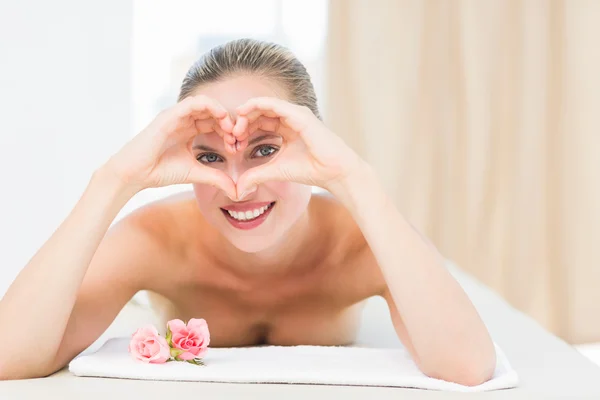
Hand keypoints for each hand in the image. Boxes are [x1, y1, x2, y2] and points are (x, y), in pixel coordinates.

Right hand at [104, 95, 237, 197]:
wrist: (135, 174)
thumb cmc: (160, 172)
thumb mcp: (196, 173)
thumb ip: (216, 178)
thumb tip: (237, 190)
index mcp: (189, 130)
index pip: (215, 123)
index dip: (230, 132)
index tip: (238, 147)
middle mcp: (183, 120)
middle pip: (213, 113)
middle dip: (229, 123)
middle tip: (239, 137)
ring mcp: (176, 116)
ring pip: (205, 104)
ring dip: (222, 113)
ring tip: (231, 128)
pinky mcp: (169, 115)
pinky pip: (192, 103)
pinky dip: (209, 106)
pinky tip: (221, 117)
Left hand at [231, 97, 361, 197]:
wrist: (334, 171)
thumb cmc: (312, 170)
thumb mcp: (276, 171)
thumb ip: (256, 175)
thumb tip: (239, 189)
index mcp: (286, 127)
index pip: (260, 121)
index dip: (243, 130)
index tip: (232, 145)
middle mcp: (291, 117)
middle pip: (259, 112)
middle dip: (242, 122)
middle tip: (230, 136)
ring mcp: (295, 113)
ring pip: (263, 105)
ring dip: (246, 114)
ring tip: (235, 128)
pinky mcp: (299, 114)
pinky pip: (273, 103)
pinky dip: (256, 106)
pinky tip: (243, 114)